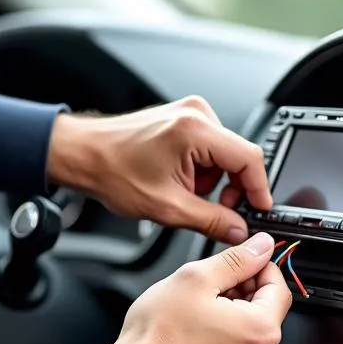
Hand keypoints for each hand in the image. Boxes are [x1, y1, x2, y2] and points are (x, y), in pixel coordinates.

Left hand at [47, 97, 273, 244]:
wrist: (83, 155)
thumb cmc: (111, 171)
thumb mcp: (167, 207)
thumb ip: (211, 221)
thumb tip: (238, 230)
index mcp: (195, 129)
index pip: (249, 158)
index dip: (259, 188)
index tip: (259, 209)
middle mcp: (197, 114)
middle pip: (238, 156)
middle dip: (231, 188)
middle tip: (219, 212)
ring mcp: (190, 113)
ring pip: (223, 155)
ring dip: (213, 181)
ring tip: (184, 195)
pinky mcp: (183, 119)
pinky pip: (209, 149)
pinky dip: (202, 171)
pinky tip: (180, 182)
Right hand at [106, 232, 292, 343]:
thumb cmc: (157, 338)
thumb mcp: (195, 278)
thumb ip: (236, 259)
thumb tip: (261, 247)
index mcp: (260, 331)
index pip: (279, 287)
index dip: (259, 267)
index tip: (242, 261)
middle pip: (264, 313)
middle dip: (242, 294)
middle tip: (209, 287)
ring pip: (248, 337)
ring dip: (230, 319)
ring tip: (196, 314)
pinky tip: (194, 337)